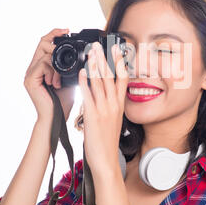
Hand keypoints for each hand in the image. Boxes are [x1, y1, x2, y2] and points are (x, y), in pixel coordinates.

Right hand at [24, 28, 75, 121]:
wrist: (57, 119)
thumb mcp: (71, 79)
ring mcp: (29, 74)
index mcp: (42, 67)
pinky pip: (41, 65)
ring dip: (56, 64)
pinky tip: (57, 83)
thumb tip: (86, 53)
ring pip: (43, 54)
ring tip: (61, 80)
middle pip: (41, 43)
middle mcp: (33, 68)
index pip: (45, 44)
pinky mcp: (29, 80)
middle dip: (54, 38)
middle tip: (65, 34)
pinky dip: (52, 71)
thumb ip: (71, 66)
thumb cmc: (64, 102)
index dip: (54, 34)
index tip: (67, 30)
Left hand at [78, 41, 128, 175]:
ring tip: (91, 51)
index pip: (123, 79)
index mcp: (120, 105)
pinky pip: (88, 94)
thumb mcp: (114, 120)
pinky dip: (85, 81)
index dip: (121, 62)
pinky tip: (82, 71)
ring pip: (100, 82)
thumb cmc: (107, 141)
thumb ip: (110, 105)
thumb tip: (104, 94)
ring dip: (95, 64)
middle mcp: (113, 104)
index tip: (117, 49)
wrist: (105, 159)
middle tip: (100, 44)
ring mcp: (103, 109)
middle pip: (111, 76)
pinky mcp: (92, 115)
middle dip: (105, 58)